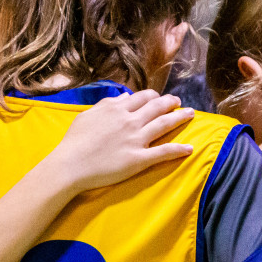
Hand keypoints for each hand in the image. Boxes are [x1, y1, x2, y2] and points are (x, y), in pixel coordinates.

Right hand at [47, 90, 194, 192]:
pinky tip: (190, 149)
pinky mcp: (139, 159)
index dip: (153, 96)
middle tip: (179, 102)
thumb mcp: (87, 115)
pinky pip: (164, 152)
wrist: (70, 164)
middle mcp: (130, 121)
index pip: (141, 97)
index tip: (158, 98)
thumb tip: (124, 96)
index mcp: (117, 109)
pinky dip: (178, 150)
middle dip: (171, 103)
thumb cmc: (74, 141)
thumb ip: (107, 104)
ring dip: (180, 118)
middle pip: (157, 107)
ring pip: (164, 125)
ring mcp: (136, 139)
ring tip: (190, 114)